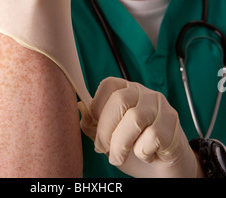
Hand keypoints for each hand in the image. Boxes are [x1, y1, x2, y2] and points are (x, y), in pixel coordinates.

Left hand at [80, 77, 197, 177]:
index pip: (108, 85)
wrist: (164, 169)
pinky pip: (153, 136)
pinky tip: (147, 154)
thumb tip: (81, 108)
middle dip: (105, 130)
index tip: (94, 125)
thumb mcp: (109, 137)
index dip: (96, 106)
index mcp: (126, 90)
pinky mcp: (173, 123)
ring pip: (135, 119)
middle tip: (103, 149)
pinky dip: (143, 152)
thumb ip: (93, 124)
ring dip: (121, 145)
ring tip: (119, 157)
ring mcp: (160, 106)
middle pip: (119, 100)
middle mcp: (144, 92)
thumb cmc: (134, 147)